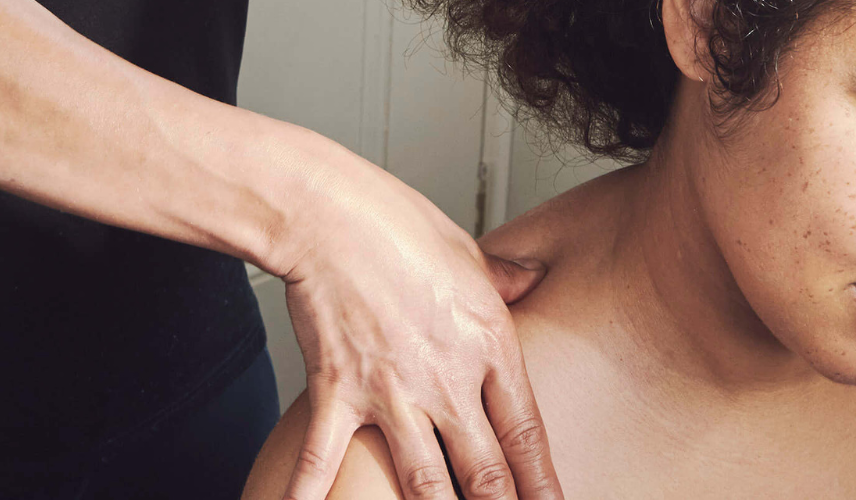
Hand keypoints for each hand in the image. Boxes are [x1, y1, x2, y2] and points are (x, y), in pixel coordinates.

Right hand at [264, 143, 559, 499]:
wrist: (330, 215)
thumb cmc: (397, 225)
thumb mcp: (469, 251)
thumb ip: (505, 278)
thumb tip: (531, 280)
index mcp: (488, 345)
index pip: (526, 431)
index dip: (542, 482)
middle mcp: (446, 379)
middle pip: (484, 470)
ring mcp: (391, 391)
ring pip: (423, 482)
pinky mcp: (338, 391)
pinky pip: (325, 461)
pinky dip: (313, 496)